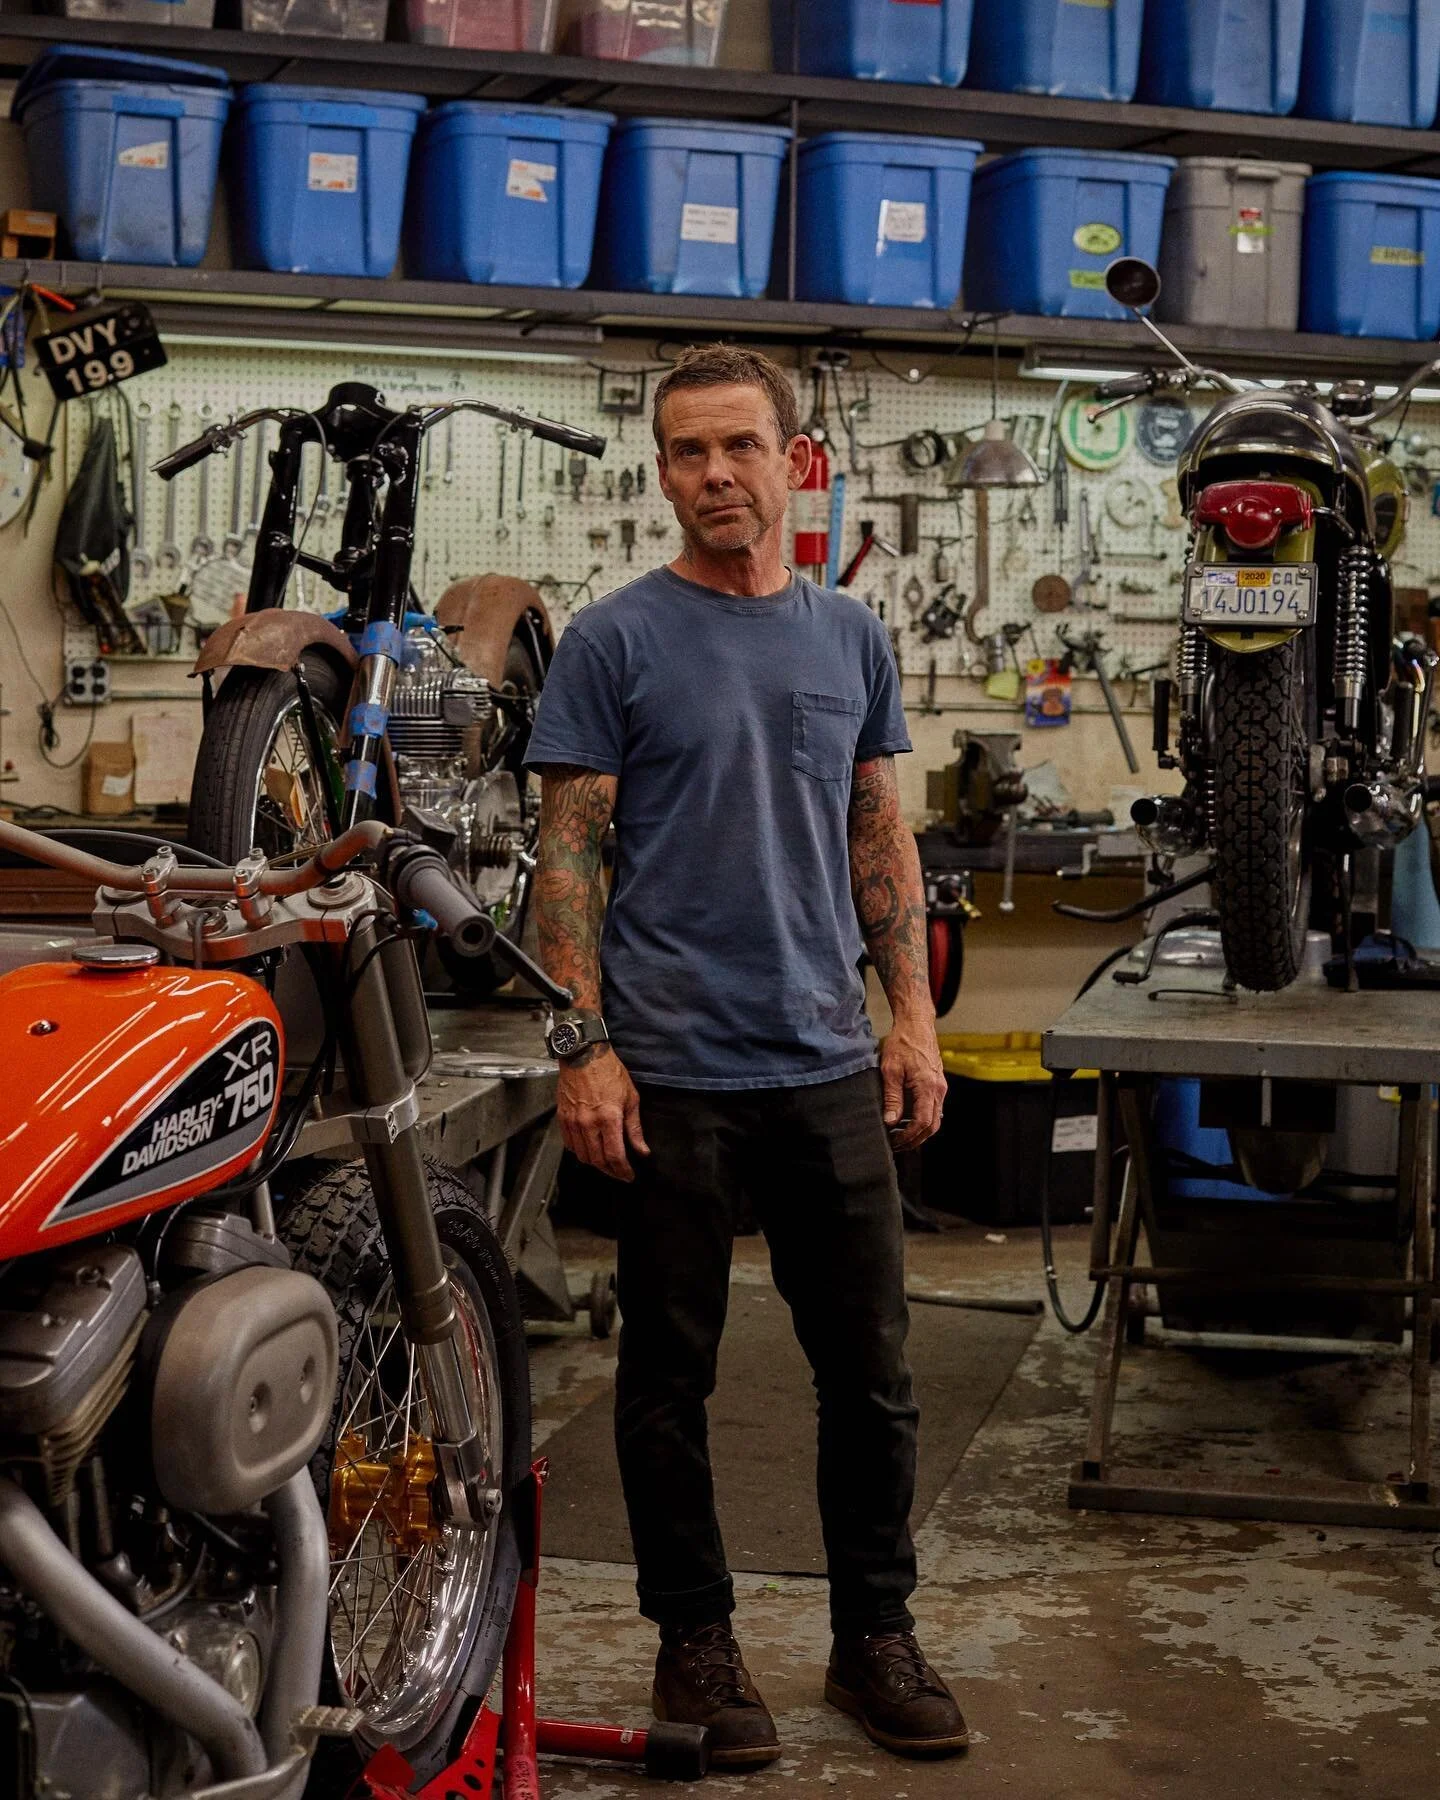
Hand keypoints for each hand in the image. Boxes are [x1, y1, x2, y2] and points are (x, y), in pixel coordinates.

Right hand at [557, 1047, 649, 1182]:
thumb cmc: (609, 1072)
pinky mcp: (563, 1118)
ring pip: (582, 1156)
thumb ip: (635, 1128)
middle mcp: (588, 1123)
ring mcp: (573, 1122)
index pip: (615, 1156)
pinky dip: (580, 1152)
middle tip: (620, 1173)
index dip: (623, 1171)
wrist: (584, 1056)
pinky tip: (590, 1149)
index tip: (629, 1176)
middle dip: (611, 1171)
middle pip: (598, 1160)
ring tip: (606, 1163)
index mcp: (609, 1118)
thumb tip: (642, 1150)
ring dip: (595, 1164)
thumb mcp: (631, 1098)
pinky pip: (570, 1145)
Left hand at [880, 1014, 945, 1151]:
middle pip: (932, 1126)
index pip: (922, 1123)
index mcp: (928, 1088)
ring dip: (920, 1131)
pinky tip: (907, 1121)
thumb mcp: (890, 1070)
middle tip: (897, 1146)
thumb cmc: (903, 1044)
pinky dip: (923, 1120)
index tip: (894, 1142)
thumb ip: (892, 1098)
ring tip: (900, 1137)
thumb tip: (890, 1122)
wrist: (917, 1024)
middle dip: (915, 1140)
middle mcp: (939, 1090)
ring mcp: (940, 1087)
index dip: (909, 1136)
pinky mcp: (937, 1084)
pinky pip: (934, 1109)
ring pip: (935, 1119)